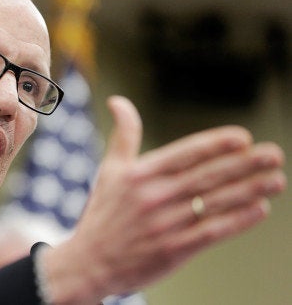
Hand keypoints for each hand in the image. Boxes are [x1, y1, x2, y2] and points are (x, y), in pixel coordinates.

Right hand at [42, 96, 285, 303]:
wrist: (89, 262)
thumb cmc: (102, 215)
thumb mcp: (109, 170)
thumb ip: (123, 135)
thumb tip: (118, 101)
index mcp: (140, 175)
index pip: (184, 154)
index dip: (215, 145)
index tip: (243, 138)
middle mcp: (154, 197)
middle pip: (207, 176)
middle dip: (244, 164)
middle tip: (273, 154)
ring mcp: (166, 224)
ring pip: (215, 202)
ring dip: (250, 189)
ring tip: (276, 179)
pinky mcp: (175, 249)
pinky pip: (213, 231)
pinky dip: (238, 220)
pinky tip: (258, 208)